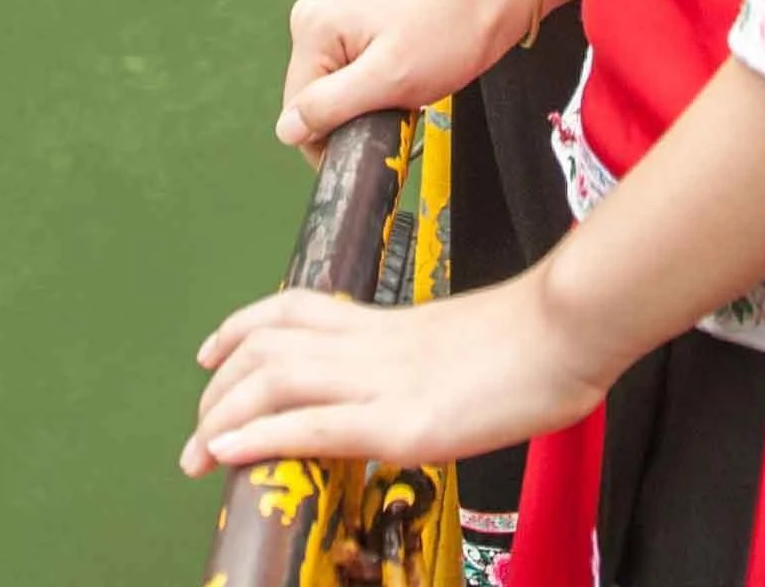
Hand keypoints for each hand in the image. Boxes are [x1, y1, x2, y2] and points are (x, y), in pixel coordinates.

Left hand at [181, 277, 619, 476]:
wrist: (568, 331)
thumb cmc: (535, 338)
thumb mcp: (460, 343)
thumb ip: (420, 360)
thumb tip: (408, 384)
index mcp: (385, 322)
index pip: (291, 310)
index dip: (239, 330)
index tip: (211, 353)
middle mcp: (371, 345)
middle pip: (267, 348)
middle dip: (219, 389)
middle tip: (196, 429)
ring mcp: (384, 382)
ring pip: (276, 382)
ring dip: (222, 418)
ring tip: (196, 453)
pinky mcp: (403, 423)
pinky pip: (314, 427)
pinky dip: (260, 438)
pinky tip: (228, 454)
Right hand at [276, 0, 514, 154]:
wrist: (483, 9)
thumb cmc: (445, 35)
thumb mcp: (386, 79)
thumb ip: (331, 105)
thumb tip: (286, 130)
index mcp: (313, 26)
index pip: (297, 106)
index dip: (329, 132)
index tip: (370, 129)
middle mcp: (313, 23)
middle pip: (311, 102)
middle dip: (348, 117)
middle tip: (392, 104)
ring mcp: (331, 29)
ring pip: (329, 98)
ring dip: (361, 110)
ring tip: (398, 93)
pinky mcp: (350, 39)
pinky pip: (345, 86)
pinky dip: (369, 98)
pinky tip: (395, 86)